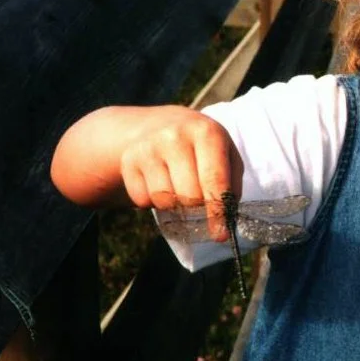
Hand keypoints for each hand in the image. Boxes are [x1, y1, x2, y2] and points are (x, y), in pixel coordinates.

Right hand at [52, 105, 243, 228]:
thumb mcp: (226, 156)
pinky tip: (158, 182)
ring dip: (174, 204)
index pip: (214, 181)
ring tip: (178, 186)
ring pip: (164, 200)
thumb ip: (230, 188)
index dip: (217, 212)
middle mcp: (175, 136)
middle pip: (189, 196)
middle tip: (198, 198)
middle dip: (196, 206)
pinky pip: (142, 200)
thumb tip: (224, 225)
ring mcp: (149, 146)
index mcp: (207, 133)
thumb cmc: (203, 148)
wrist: (158, 125)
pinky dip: (152, 201)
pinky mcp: (128, 160)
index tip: (220, 235)